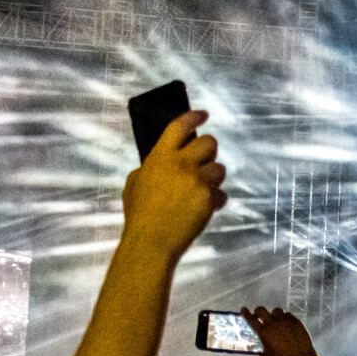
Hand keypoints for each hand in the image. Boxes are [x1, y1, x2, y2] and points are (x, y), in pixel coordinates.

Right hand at [120, 109, 226, 258]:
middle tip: (204, 159)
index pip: (179, 126)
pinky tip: (203, 209)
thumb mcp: (135, 184)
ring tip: (199, 190)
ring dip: (213, 178)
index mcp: (159, 157)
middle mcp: (180, 164)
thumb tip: (167, 157)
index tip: (203, 114)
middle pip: (209, 143)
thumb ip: (151, 167)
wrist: (151, 241)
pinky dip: (215, 201)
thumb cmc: (140, 214)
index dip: (192, 117)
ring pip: (219, 169)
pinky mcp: (209, 198)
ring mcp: (196, 180)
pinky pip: (221, 194)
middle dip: (209, 151)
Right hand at [240, 307, 320, 355]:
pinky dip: (284, 318)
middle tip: (258, 316)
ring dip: (272, 315)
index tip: (243, 309)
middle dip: (257, 312)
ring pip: (276, 311)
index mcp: (263, 332)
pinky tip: (285, 324)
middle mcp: (273, 324)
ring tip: (274, 321)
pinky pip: (288, 315)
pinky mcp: (296, 321)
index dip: (245, 313)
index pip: (251, 319)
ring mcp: (285, 321)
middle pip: (261, 310)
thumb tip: (261, 354)